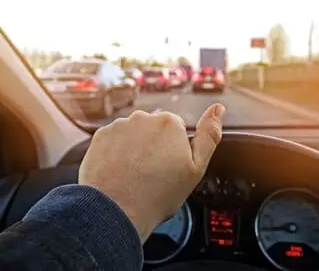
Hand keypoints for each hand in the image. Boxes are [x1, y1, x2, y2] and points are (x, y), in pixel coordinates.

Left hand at [79, 103, 224, 241]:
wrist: (116, 210)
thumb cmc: (158, 194)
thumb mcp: (196, 168)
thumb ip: (209, 135)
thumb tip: (218, 109)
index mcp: (169, 123)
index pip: (176, 130)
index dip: (174, 151)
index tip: (168, 168)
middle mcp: (142, 118)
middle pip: (153, 130)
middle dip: (153, 146)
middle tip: (151, 173)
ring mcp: (118, 126)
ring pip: (132, 134)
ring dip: (133, 148)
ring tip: (133, 175)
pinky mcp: (99, 136)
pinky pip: (112, 141)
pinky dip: (115, 152)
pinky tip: (119, 171)